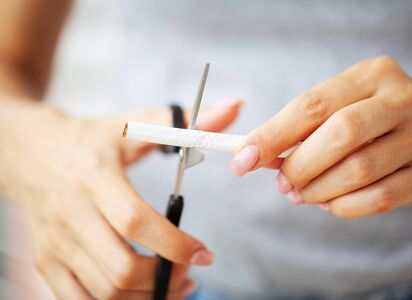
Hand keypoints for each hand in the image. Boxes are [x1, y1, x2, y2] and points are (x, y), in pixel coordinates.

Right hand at [0, 98, 241, 298]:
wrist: (30, 153)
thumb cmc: (88, 140)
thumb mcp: (130, 124)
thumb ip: (182, 122)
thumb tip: (234, 109)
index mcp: (95, 179)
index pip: (136, 222)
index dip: (175, 244)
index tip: (205, 253)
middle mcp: (71, 215)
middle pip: (121, 267)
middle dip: (165, 278)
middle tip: (191, 271)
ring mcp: (55, 243)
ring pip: (104, 291)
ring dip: (147, 296)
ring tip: (174, 283)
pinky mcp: (45, 261)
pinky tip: (140, 292)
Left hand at [230, 55, 411, 217]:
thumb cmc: (367, 125)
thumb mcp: (336, 110)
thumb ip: (297, 128)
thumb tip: (251, 154)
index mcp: (371, 74)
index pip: (312, 104)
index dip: (272, 134)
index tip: (242, 159)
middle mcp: (403, 99)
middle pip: (340, 134)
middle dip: (300, 165)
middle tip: (281, 183)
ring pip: (358, 170)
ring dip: (318, 190)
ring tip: (301, 194)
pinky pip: (378, 199)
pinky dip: (343, 206)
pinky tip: (329, 203)